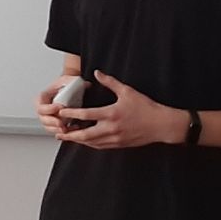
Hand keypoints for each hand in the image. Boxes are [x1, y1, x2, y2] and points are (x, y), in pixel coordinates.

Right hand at [35, 76, 76, 135]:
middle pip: (42, 118)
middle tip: (61, 122)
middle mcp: (44, 108)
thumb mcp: (68, 80)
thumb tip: (87, 85)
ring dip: (56, 129)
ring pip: (48, 127)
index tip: (59, 107)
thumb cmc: (66, 85)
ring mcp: (48, 117)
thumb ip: (75, 82)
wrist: (68, 90)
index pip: (41, 104)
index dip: (48, 108)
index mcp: (43, 97)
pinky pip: (55, 131)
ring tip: (66, 129)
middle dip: (52, 121)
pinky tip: (70, 130)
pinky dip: (62, 133)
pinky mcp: (55, 124)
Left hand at [54, 71, 187, 148]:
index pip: (86, 115)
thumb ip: (110, 82)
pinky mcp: (119, 144)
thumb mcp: (127, 91)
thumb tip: (97, 73)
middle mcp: (112, 128)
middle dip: (70, 134)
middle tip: (59, 131)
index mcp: (112, 114)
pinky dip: (90, 144)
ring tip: (68, 137)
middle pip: (85, 134)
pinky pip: (100, 146)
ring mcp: (115, 138)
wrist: (161, 125)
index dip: (71, 114)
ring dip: (78, 140)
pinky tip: (85, 141)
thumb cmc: (146, 108)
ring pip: (91, 142)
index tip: (61, 112)